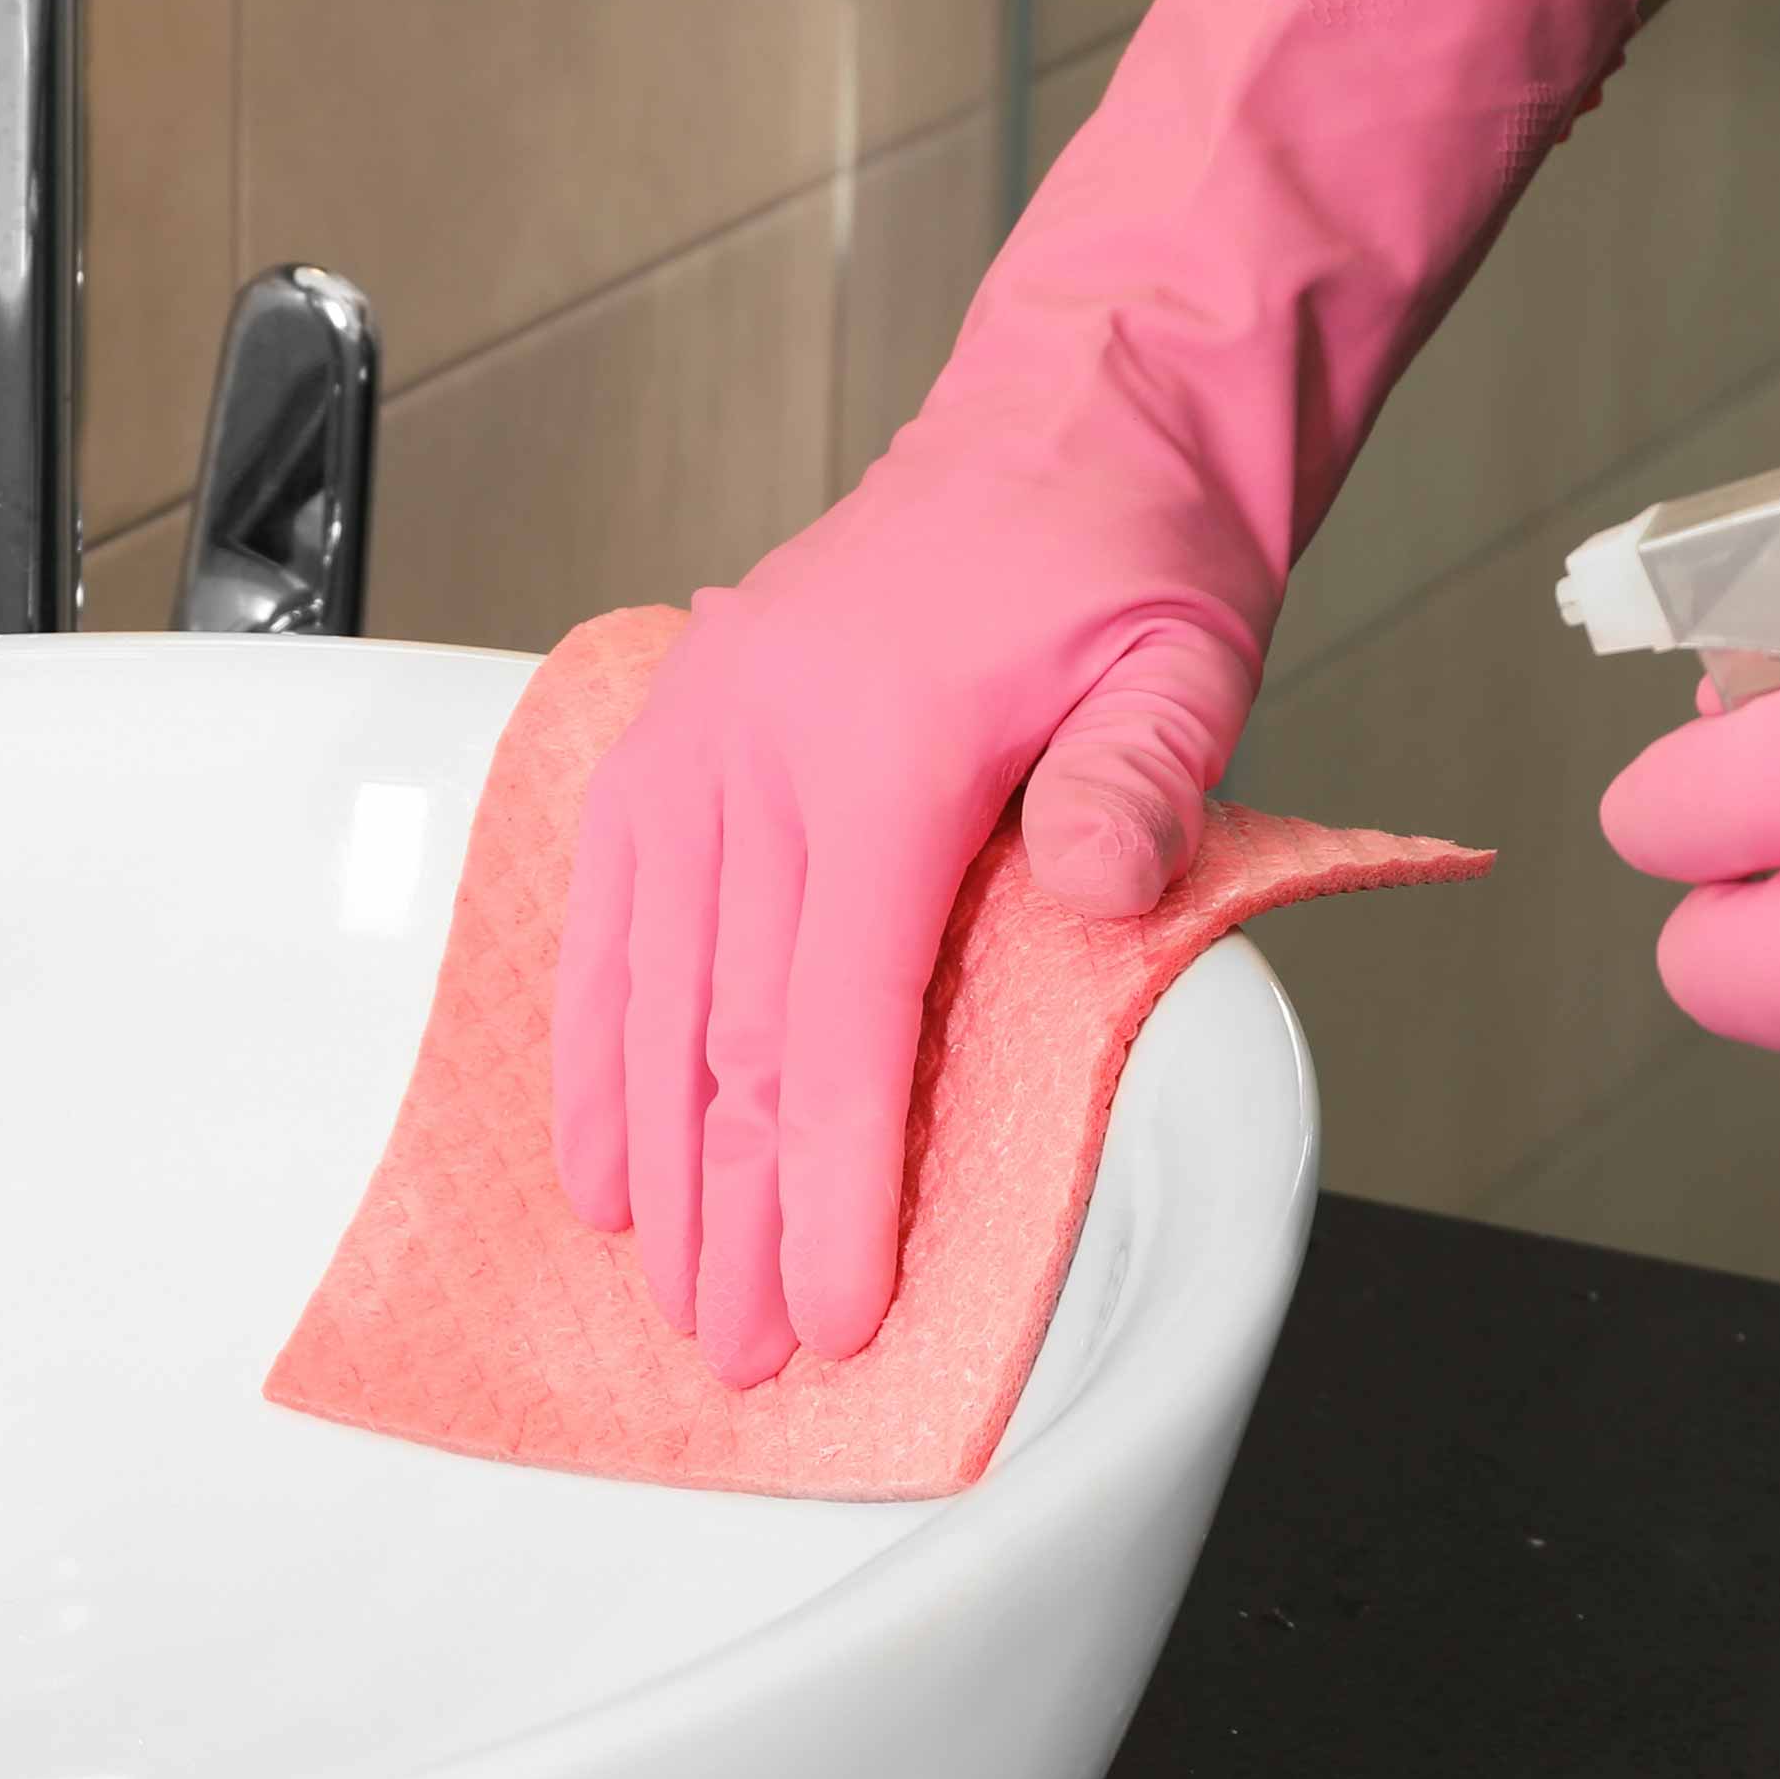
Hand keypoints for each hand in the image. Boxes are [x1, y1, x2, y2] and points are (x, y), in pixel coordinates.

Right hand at [547, 0, 1642, 1387]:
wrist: (1064, 427)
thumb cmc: (1120, 558)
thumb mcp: (1182, 660)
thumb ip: (1138, 783)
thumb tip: (1098, 897)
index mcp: (880, 746)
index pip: (836, 1020)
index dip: (828, 1183)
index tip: (834, 1307)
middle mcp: (756, 750)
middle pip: (725, 1034)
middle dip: (733, 1212)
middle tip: (740, 1351)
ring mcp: (694, 744)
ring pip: (650, 994)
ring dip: (656, 1156)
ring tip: (665, 1290)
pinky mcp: (667, 746)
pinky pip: (607, 920)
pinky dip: (597, 1048)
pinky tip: (601, 1153)